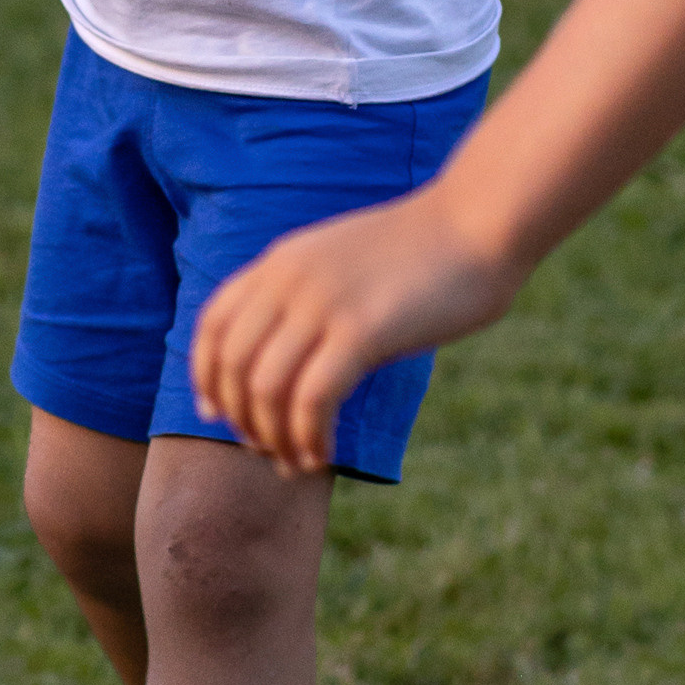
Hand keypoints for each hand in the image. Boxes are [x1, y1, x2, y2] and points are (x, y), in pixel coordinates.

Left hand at [190, 181, 517, 474]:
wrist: (478, 221)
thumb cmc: (424, 250)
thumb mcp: (345, 261)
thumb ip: (310, 294)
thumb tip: (294, 350)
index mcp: (281, 260)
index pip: (213, 324)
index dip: (205, 376)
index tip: (216, 414)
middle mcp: (289, 279)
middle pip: (232, 365)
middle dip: (242, 418)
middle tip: (266, 450)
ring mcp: (322, 303)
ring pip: (265, 389)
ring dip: (274, 438)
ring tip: (296, 462)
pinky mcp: (361, 331)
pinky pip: (312, 400)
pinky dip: (309, 438)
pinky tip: (323, 455)